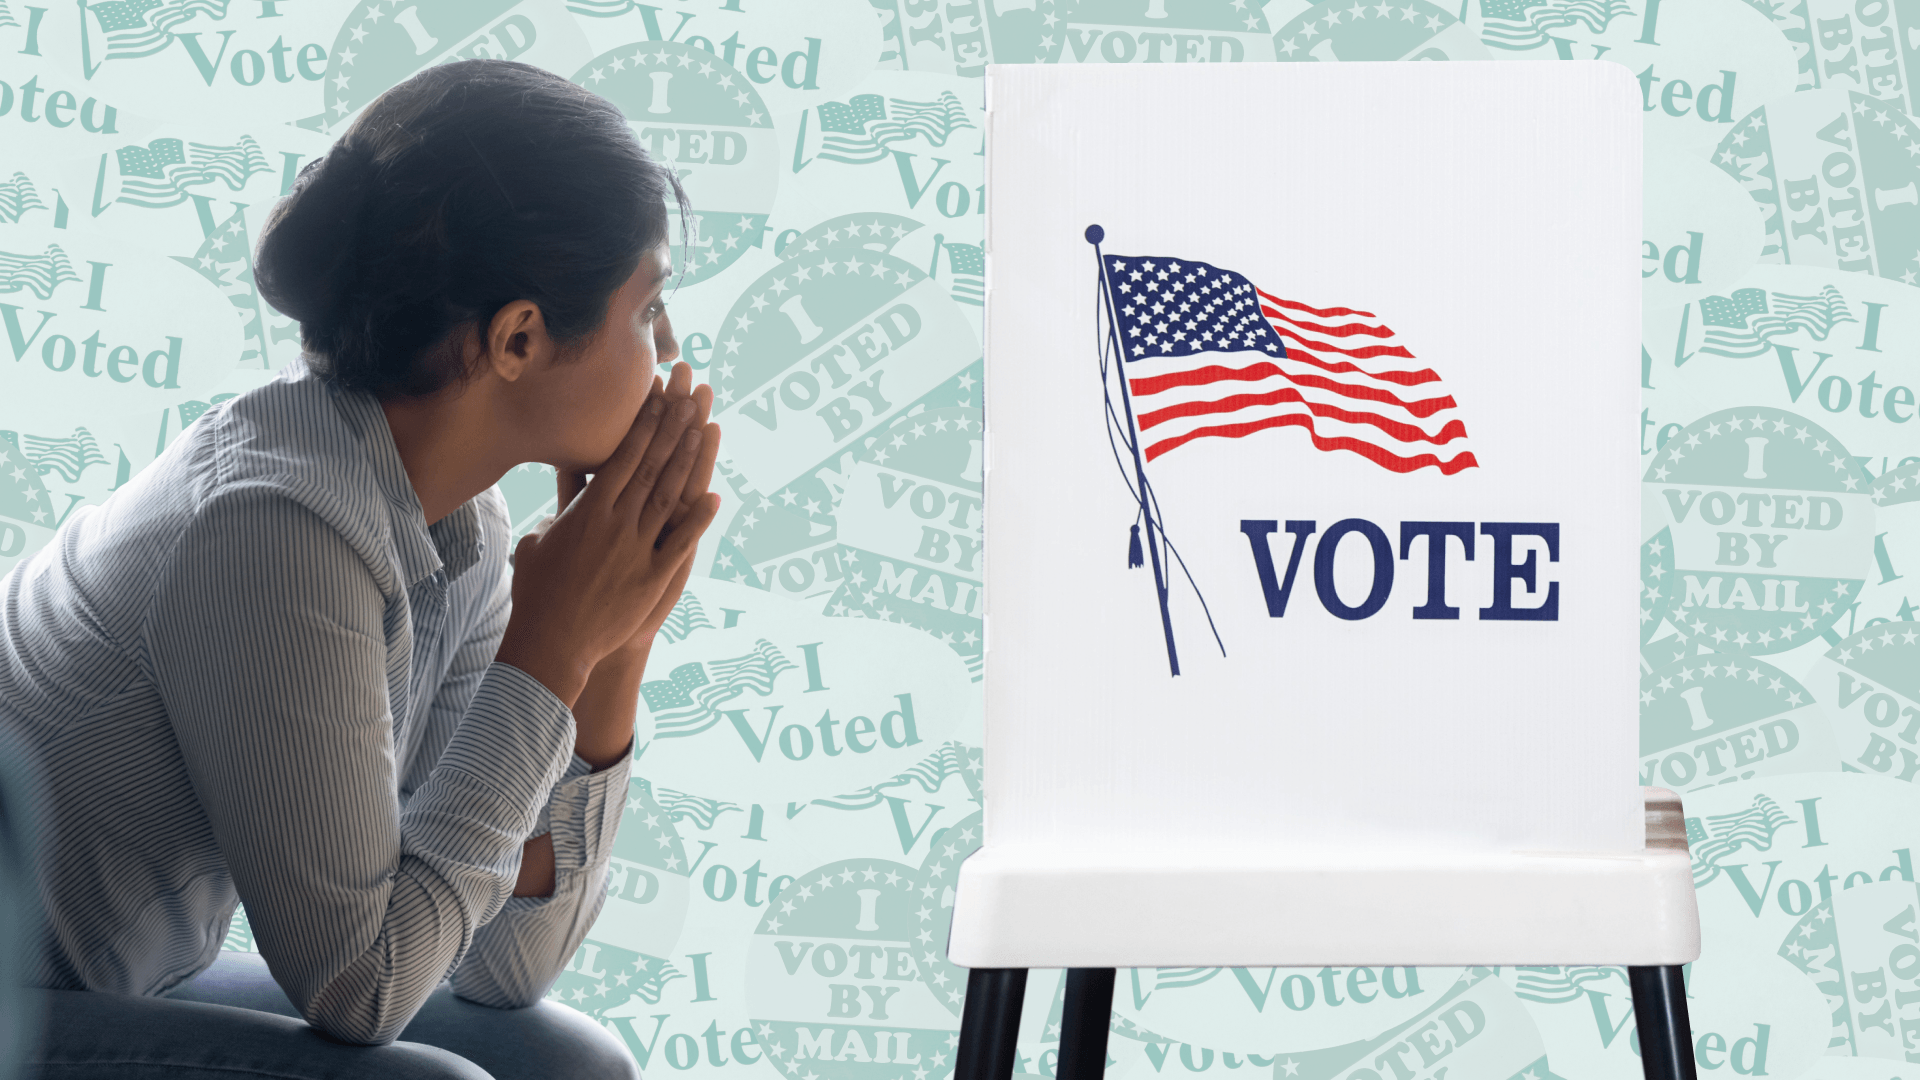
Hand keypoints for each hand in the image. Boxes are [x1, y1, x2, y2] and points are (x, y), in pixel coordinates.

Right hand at [495, 363, 721, 706]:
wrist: (551, 642)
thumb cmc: (536, 590)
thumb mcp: (540, 538)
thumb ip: (561, 507)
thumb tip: (564, 481)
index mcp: (587, 511)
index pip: (622, 457)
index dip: (644, 425)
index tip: (659, 397)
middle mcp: (616, 524)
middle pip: (650, 467)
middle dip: (672, 430)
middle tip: (691, 398)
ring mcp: (637, 550)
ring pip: (669, 497)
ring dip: (688, 463)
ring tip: (704, 430)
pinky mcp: (653, 578)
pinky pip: (682, 543)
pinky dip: (699, 520)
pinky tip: (716, 498)